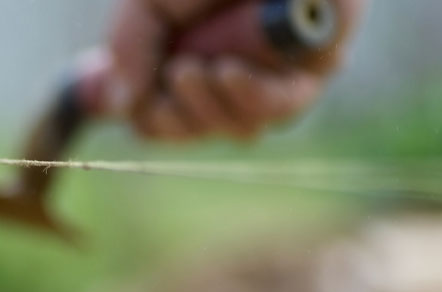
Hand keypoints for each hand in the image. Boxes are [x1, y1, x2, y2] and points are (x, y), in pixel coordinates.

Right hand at [107, 0, 364, 140]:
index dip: (154, 122)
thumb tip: (121, 105)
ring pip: (241, 129)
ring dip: (207, 109)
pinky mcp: (320, 61)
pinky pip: (283, 108)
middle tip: (174, 74)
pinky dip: (249, 98)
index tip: (137, 104)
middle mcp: (235, 69)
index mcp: (194, 56)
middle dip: (177, 119)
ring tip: (191, 68)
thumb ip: (129, 46)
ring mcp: (277, 70)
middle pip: (204, 128)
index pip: (170, 117)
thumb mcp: (148, 3)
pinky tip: (226, 71)